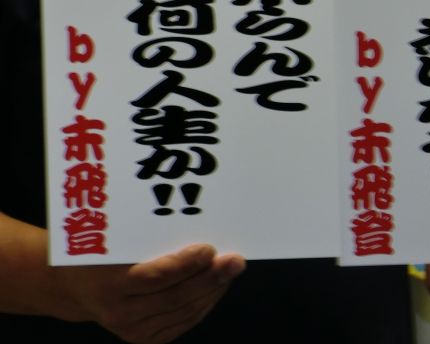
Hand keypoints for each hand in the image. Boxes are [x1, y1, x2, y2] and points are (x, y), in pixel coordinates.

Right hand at [53, 244, 245, 343]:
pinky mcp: (144, 338)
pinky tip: (216, 287)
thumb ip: (146, 233)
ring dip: (212, 290)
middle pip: (176, 297)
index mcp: (109, 283)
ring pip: (184, 311)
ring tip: (230, 270)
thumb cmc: (99, 250)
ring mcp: (132, 330)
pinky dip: (204, 304)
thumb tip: (193, 220)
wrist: (71, 286)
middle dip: (210, 278)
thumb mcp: (111, 237)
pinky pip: (183, 322)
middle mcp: (120, 312)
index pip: (156, 278)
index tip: (209, 249)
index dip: (186, 265)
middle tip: (235, 260)